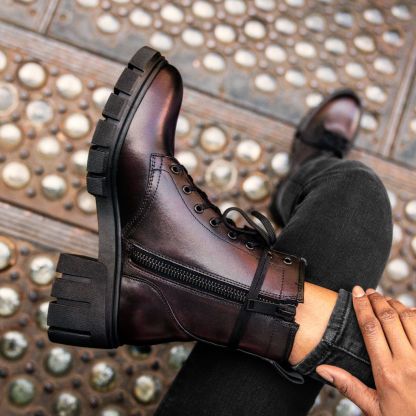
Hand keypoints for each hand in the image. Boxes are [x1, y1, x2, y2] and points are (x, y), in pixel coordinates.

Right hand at [316, 286, 415, 415]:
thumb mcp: (373, 408)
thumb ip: (348, 386)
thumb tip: (322, 368)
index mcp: (387, 373)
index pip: (371, 328)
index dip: (362, 306)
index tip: (356, 293)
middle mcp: (408, 362)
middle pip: (389, 318)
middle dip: (377, 300)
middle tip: (368, 291)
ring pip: (409, 319)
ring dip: (396, 304)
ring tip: (384, 298)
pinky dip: (415, 315)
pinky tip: (408, 311)